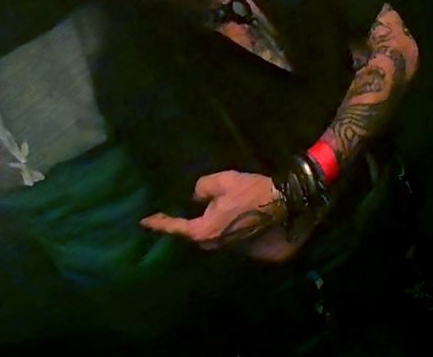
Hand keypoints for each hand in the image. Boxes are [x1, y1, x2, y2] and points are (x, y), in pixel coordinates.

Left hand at [141, 170, 311, 261]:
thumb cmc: (251, 191)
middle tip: (178, 212)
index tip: (145, 222)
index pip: (177, 228)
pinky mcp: (251, 251)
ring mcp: (235, 251)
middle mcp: (218, 246)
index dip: (160, 224)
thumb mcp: (220, 181)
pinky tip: (233, 216)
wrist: (287, 203)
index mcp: (206, 231)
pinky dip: (227, 228)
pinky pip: (231, 239)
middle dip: (186, 225)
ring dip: (210, 226)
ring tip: (209, 212)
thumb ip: (201, 188)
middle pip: (195, 236)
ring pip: (214, 238)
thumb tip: (197, 197)